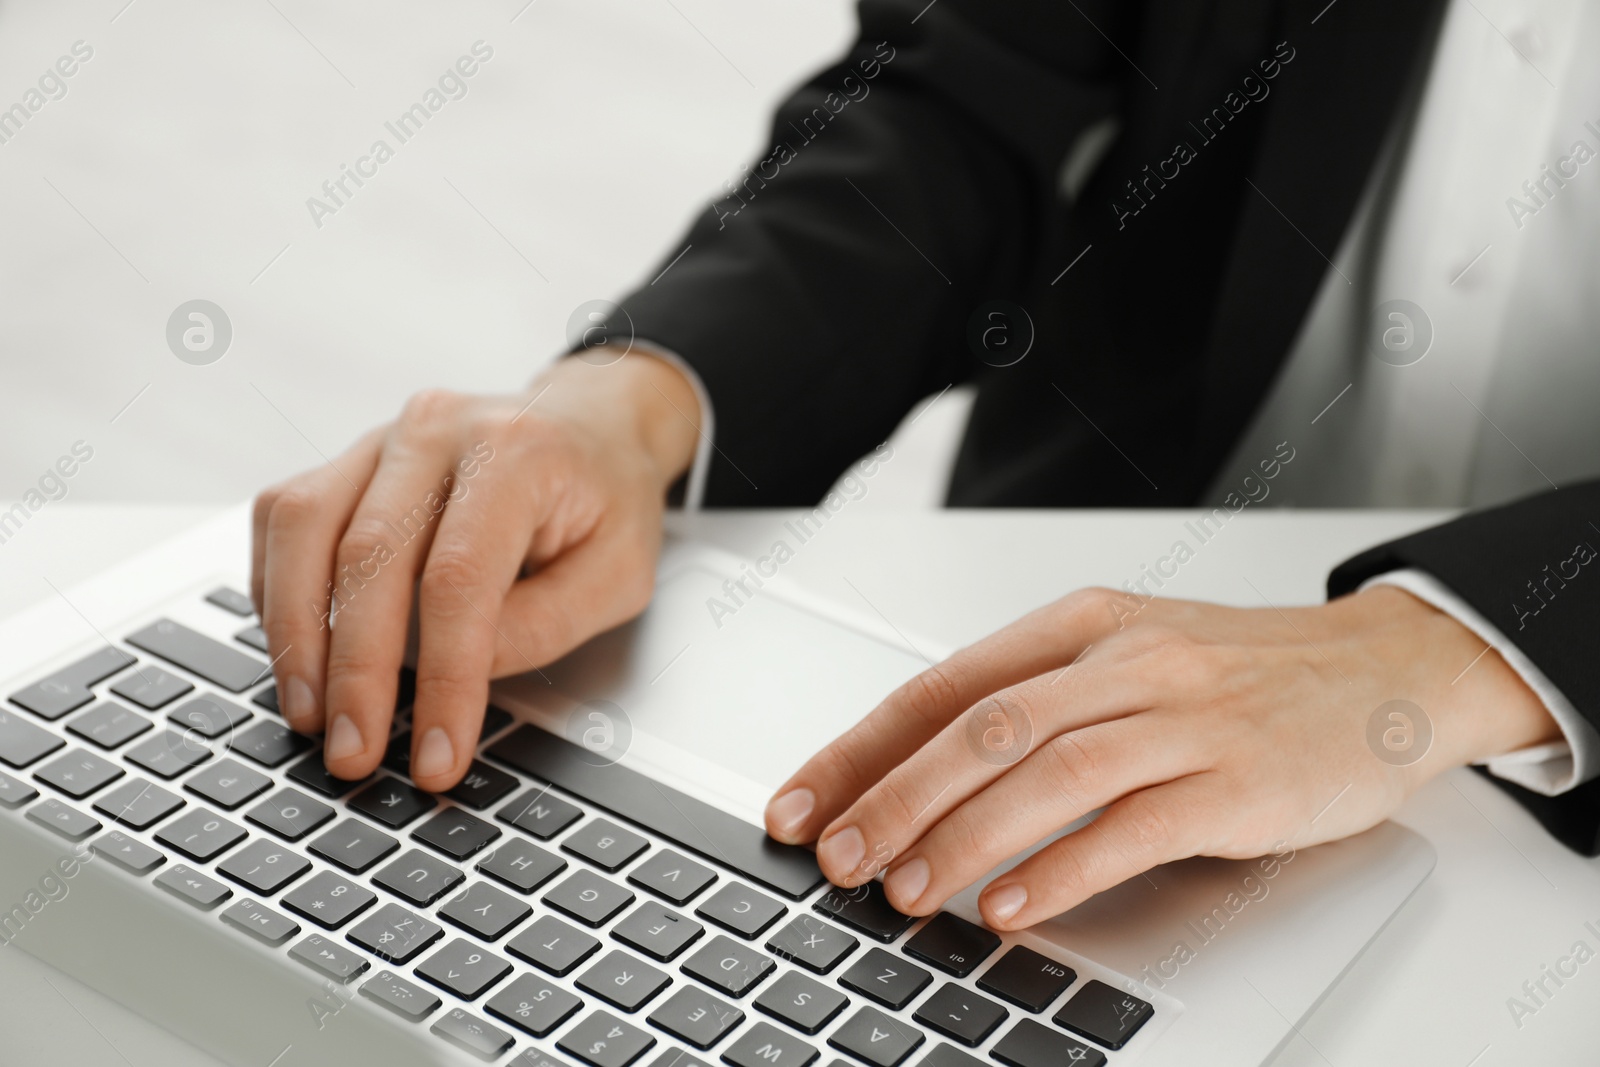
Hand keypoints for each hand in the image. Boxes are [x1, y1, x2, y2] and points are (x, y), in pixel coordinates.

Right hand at [251, 351, 698, 790]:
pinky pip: (284, 516)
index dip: (441, 676)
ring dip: (295, 634)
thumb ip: (545, 625)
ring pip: (304, 528)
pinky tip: (295, 650)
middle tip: (353, 752)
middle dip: (354, 672)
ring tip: (310, 713)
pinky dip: (277, 589)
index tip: (437, 754)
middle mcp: (439, 431)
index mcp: (518, 453)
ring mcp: (385, 437)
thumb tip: (464, 675)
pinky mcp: (350, 456)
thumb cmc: (609, 497)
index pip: (459, 577)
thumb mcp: (620, 572)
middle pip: (368, 556)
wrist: (594, 421)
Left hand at [765, 585, 1560, 928]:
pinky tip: (1011, 905)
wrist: (1387, 667)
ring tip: (903, 891)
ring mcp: (1185, 718)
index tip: (801, 801)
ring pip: (1046, 773)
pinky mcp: (1240, 780)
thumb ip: (1037, 703)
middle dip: (893, 799)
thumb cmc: (1244, 671)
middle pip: (982, 728)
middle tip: (836, 858)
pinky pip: (1134, 825)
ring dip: (961, 837)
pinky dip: (1062, 868)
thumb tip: (921, 775)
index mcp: (1081, 626)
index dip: (862, 748)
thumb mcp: (1128, 657)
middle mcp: (1123, 662)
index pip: (944, 686)